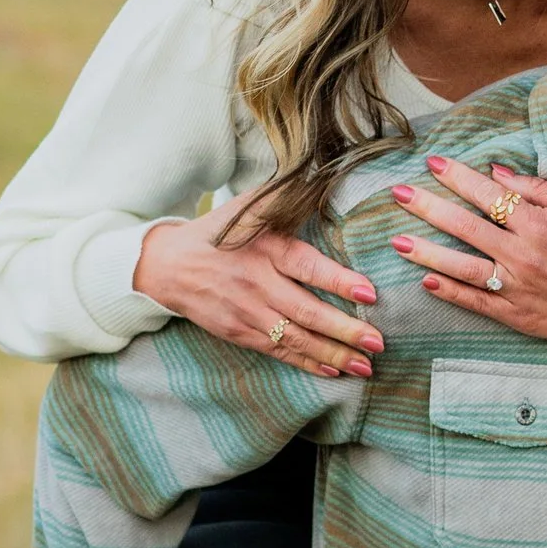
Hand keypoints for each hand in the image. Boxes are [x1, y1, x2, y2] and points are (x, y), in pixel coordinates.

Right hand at [133, 188, 383, 377]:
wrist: (168, 265)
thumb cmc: (220, 232)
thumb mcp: (249, 206)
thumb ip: (285, 197)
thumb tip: (324, 176)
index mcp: (265, 247)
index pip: (307, 266)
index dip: (339, 281)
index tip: (370, 293)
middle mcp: (257, 283)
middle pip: (306, 311)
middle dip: (345, 330)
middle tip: (378, 342)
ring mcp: (246, 312)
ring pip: (295, 339)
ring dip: (332, 354)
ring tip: (365, 367)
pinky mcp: (237, 333)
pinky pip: (277, 352)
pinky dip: (305, 363)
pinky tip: (332, 370)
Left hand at [389, 154, 546, 342]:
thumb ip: (536, 188)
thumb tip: (495, 171)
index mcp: (537, 224)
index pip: (487, 194)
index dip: (457, 177)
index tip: (432, 163)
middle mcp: (522, 255)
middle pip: (465, 227)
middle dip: (428, 208)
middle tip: (399, 194)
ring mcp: (517, 288)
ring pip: (463, 268)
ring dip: (427, 253)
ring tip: (398, 242)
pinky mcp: (517, 316)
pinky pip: (477, 303)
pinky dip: (450, 292)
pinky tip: (426, 281)